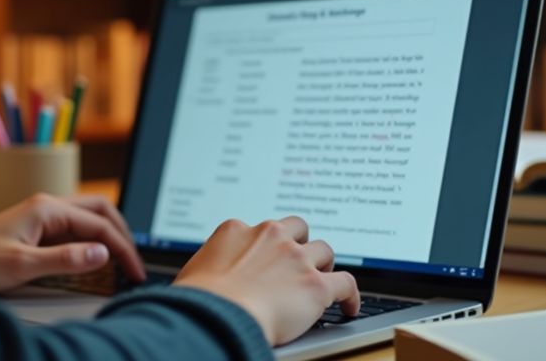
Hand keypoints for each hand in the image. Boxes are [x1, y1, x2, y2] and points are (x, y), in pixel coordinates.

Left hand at [0, 193, 145, 293]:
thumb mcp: (23, 265)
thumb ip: (66, 259)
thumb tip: (102, 253)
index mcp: (46, 208)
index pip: (99, 224)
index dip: (122, 249)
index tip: (134, 272)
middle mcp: (46, 206)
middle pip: (99, 210)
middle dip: (122, 234)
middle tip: (134, 263)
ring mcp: (40, 216)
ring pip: (87, 217)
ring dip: (108, 235)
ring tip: (121, 259)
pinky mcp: (35, 229)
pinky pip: (73, 229)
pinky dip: (91, 240)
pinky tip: (94, 257)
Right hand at [173, 216, 359, 345]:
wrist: (216, 316)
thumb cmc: (198, 300)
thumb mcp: (194, 269)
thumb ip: (210, 264)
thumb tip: (205, 279)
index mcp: (237, 230)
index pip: (261, 229)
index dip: (268, 245)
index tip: (270, 257)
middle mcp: (269, 236)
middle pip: (298, 229)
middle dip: (301, 243)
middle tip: (299, 262)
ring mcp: (296, 258)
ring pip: (324, 251)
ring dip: (323, 266)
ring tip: (323, 281)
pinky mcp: (316, 285)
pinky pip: (346, 283)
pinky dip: (350, 295)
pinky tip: (349, 306)